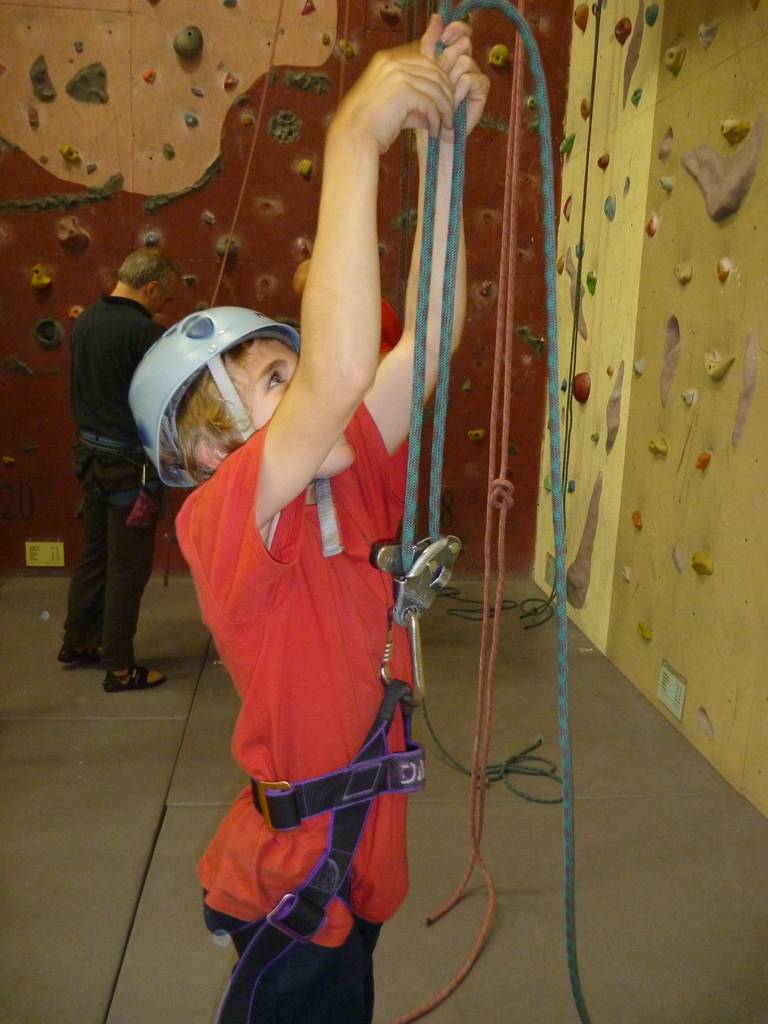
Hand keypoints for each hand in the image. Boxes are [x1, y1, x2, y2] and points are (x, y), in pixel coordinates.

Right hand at [333, 15, 455, 153]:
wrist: (353, 137)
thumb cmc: (369, 125)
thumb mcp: (391, 104)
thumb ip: (412, 98)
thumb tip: (436, 107)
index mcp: (387, 60)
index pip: (425, 61)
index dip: (441, 80)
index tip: (447, 99)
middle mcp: (392, 62)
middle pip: (435, 72)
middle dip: (447, 94)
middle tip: (451, 114)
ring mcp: (397, 74)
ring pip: (435, 88)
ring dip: (445, 109)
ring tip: (447, 126)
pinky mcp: (403, 91)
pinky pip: (430, 103)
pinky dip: (436, 119)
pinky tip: (435, 132)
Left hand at [427, 17, 489, 137]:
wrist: (433, 132)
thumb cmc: (427, 104)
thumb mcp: (424, 70)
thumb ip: (430, 44)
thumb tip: (436, 16)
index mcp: (453, 55)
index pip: (461, 31)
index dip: (455, 29)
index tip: (444, 38)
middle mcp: (466, 63)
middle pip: (464, 44)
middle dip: (448, 59)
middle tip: (439, 76)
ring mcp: (476, 75)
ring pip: (464, 61)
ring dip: (450, 79)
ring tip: (444, 96)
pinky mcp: (482, 90)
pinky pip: (470, 78)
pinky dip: (459, 91)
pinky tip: (454, 103)